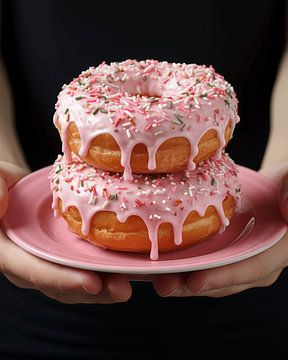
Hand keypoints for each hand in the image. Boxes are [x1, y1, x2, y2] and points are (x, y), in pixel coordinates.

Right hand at [0, 161, 131, 303]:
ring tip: (136, 281)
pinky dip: (112, 263)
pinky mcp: (69, 249)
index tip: (91, 283)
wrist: (10, 185)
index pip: (34, 271)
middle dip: (94, 289)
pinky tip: (134, 261)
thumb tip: (0, 202)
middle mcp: (33, 261)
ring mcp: (53, 256)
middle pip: (64, 283)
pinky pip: (91, 260)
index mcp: (10, 252)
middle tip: (122, 289)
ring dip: (109, 281)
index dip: (62, 280)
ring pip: (81, 276)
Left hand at [153, 163, 287, 297]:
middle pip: (223, 279)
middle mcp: (256, 259)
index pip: (252, 268)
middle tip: (163, 285)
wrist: (278, 186)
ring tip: (153, 278)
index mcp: (277, 249)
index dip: (223, 277)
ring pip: (209, 273)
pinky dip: (181, 263)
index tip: (195, 281)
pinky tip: (159, 260)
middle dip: (192, 285)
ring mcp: (237, 256)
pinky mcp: (222, 250)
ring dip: (181, 279)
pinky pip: (202, 260)